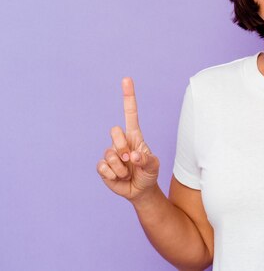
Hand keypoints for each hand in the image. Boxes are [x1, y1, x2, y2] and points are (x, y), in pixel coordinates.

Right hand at [96, 77, 159, 200]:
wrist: (140, 190)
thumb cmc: (148, 173)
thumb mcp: (153, 166)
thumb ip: (146, 160)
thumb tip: (132, 155)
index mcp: (134, 136)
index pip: (130, 113)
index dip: (128, 97)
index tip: (126, 79)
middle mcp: (121, 141)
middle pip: (115, 131)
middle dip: (122, 147)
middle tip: (130, 160)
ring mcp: (111, 153)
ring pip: (110, 154)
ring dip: (120, 168)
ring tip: (127, 172)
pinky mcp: (103, 166)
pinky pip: (102, 167)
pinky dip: (112, 175)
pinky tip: (118, 178)